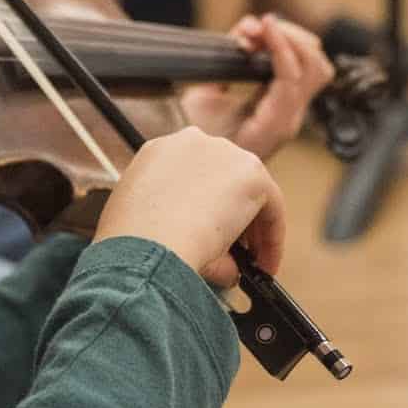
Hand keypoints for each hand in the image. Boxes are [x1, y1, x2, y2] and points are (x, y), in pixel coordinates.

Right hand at [95, 124, 286, 289]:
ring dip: (251, 229)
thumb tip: (219, 260)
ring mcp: (223, 153)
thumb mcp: (149, 226)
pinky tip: (264, 264)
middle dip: (233, 217)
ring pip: (249, 193)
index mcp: (159, 152)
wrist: (144, 246)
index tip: (214, 234)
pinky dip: (272, 238)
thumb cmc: (134, 244)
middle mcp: (192, 143)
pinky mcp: (250, 173)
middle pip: (226, 180)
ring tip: (250, 264)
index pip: (196, 177)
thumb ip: (180, 227)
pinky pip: (272, 208)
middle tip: (238, 254)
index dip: (208, 208)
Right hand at [181, 14, 333, 160]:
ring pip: (315, 66)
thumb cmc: (196, 142)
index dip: (279, 43)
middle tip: (261, 28)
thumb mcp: (202, 106)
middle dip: (291, 38)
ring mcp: (290, 113)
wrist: (202, 174)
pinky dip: (285, 50)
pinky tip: (258, 44)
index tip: (261, 24)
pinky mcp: (284, 106)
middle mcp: (289, 118)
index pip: (291, 75)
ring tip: (259, 33)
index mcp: (273, 124)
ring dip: (291, 42)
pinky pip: (299, 71)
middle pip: (315, 66)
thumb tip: (245, 39)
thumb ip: (225, 70)